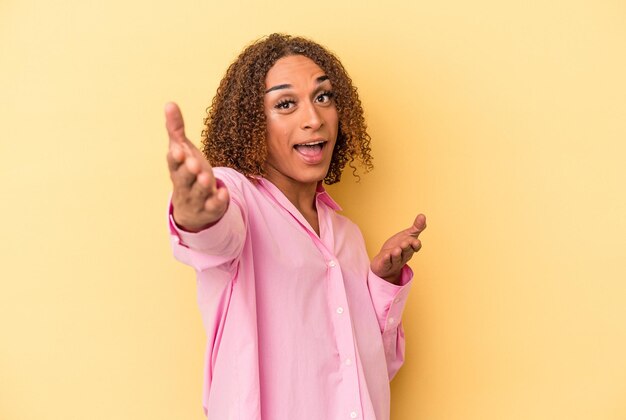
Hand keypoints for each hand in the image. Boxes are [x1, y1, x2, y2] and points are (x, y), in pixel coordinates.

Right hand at [165, 102, 228, 231]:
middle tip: (193, 164)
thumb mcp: (183, 150)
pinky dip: (218, 201)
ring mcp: (197, 199)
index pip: (173, 164)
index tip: (177, 150)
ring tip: (207, 178)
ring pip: (198, 194)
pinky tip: (224, 192)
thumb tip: (170, 103)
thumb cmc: (187, 172)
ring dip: (202, 187)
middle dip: (187, 173)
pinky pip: (214, 206)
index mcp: (177, 170)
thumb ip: (176, 129)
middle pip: (183, 180)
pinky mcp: (210, 209)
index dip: (175, 158)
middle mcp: (184, 186)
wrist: (193, 207)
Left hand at [370, 214, 426, 283]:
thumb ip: (416, 227)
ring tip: (396, 250)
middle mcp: (403, 256)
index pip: (415, 247)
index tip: (415, 241)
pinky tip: (385, 255)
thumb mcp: (407, 236)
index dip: (415, 245)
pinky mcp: (385, 265)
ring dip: (396, 255)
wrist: (384, 262)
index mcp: (410, 249)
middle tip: (404, 243)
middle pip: (406, 252)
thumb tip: (422, 215)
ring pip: (396, 258)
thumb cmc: (398, 247)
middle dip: (406, 248)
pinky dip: (386, 259)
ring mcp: (394, 262)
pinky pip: (386, 263)